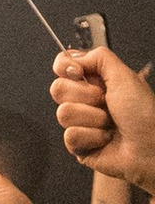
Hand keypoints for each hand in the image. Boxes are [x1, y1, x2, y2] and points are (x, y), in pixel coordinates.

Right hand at [51, 42, 154, 186]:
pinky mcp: (78, 144)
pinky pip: (70, 135)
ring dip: (93, 118)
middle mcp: (85, 99)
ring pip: (63, 113)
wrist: (151, 147)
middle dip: (85, 96)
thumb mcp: (125, 76)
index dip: (65, 67)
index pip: (63, 65)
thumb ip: (99, 57)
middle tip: (106, 102)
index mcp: (95, 80)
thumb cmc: (144, 114)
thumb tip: (73, 57)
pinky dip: (92, 136)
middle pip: (58, 88)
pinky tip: (106, 139)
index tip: (78, 72)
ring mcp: (80, 122)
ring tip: (110, 124)